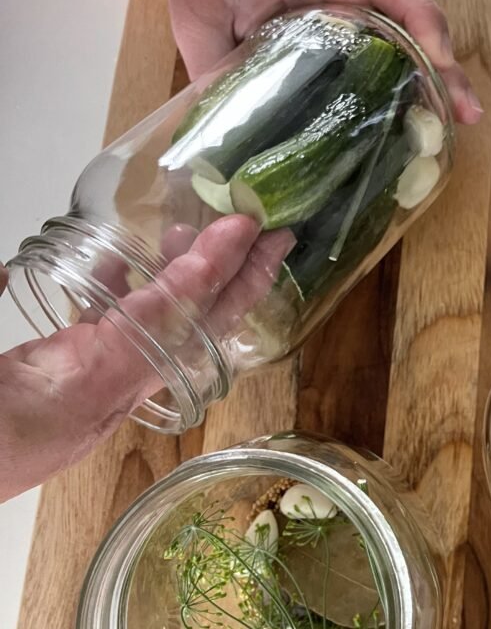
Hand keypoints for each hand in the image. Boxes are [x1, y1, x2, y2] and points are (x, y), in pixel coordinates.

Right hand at [0, 216, 293, 502]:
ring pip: (164, 332)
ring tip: (202, 236)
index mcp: (86, 387)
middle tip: (275, 237)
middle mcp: (108, 396)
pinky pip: (122, 340)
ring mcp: (98, 398)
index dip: (208, 268)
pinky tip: (127, 270)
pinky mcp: (77, 397)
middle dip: (239, 281)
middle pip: (194, 330)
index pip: (165, 315)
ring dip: (191, 284)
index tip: (246, 230)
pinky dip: (134, 300)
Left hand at [163, 0, 482, 124]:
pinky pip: (384, 36)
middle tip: (463, 114)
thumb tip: (239, 146)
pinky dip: (406, 69)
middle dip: (441, 66)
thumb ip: (220, 80)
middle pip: (408, 16)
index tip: (439, 57)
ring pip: (402, 29)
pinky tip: (416, 108)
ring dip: (431, 72)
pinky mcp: (344, 9)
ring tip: (454, 120)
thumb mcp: (200, 25)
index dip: (417, 18)